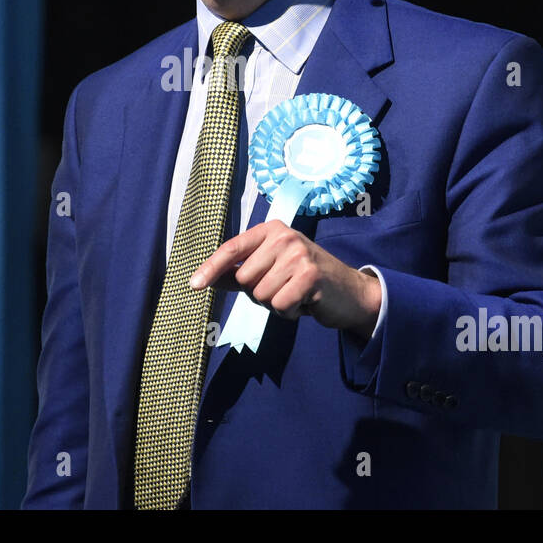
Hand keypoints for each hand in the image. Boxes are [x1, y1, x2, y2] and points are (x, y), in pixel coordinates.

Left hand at [190, 220, 380, 337]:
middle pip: (244, 279)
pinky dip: (290, 312)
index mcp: (271, 230)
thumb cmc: (304, 280)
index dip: (211, 268)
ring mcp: (298, 254)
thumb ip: (237, 273)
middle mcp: (284, 236)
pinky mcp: (310, 275)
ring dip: (276, 304)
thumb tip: (204, 279)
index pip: (232, 248)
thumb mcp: (270, 269)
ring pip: (261, 295)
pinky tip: (305, 303)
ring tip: (296, 294)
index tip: (193, 285)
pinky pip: (279, 305)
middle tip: (284, 288)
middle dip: (259, 293)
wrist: (349, 292)